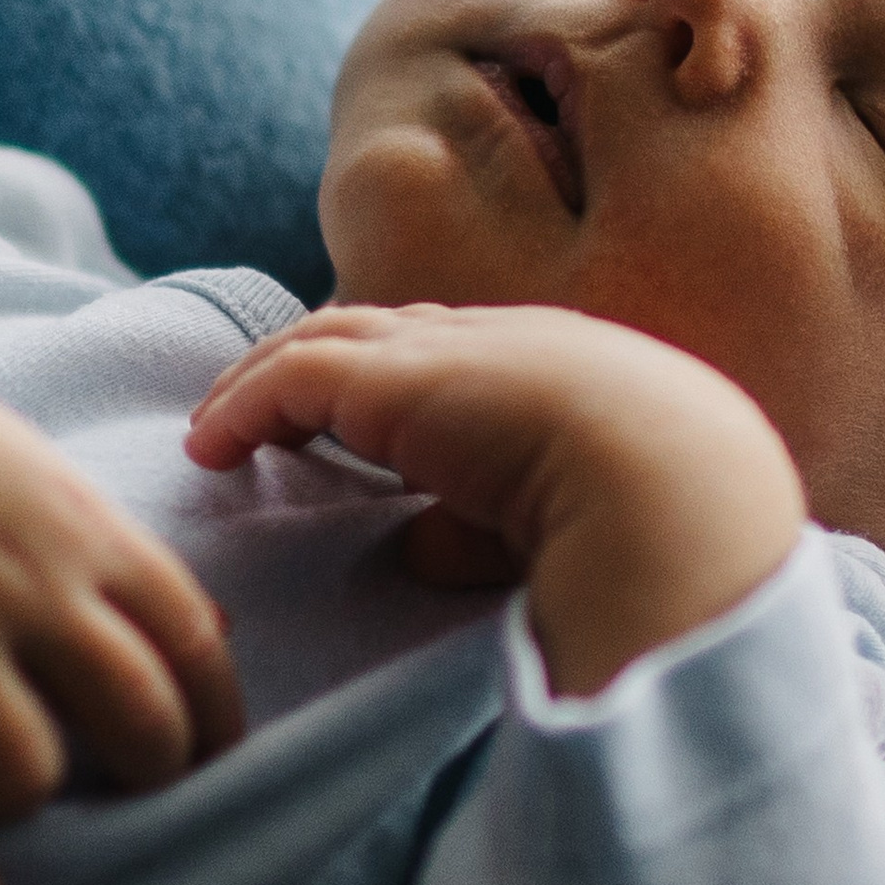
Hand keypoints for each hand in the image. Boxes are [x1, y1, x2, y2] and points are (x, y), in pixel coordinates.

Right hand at [0, 341, 242, 819]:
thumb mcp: (49, 487)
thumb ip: (120, 566)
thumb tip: (213, 638)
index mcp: (89, 535)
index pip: (198, 651)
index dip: (211, 726)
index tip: (195, 759)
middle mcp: (27, 584)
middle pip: (140, 727)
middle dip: (139, 776)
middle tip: (101, 783)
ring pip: (22, 779)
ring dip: (9, 796)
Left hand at [188, 300, 805, 694]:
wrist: (673, 489)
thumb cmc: (653, 528)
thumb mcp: (566, 527)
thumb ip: (487, 532)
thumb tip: (418, 550)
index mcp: (561, 367)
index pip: (457, 356)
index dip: (393, 383)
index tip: (346, 428)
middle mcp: (498, 339)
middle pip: (380, 333)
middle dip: (316, 365)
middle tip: (258, 416)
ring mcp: (443, 351)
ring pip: (326, 341)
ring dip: (264, 383)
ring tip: (216, 430)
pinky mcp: (391, 381)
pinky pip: (291, 378)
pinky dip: (245, 407)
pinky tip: (211, 447)